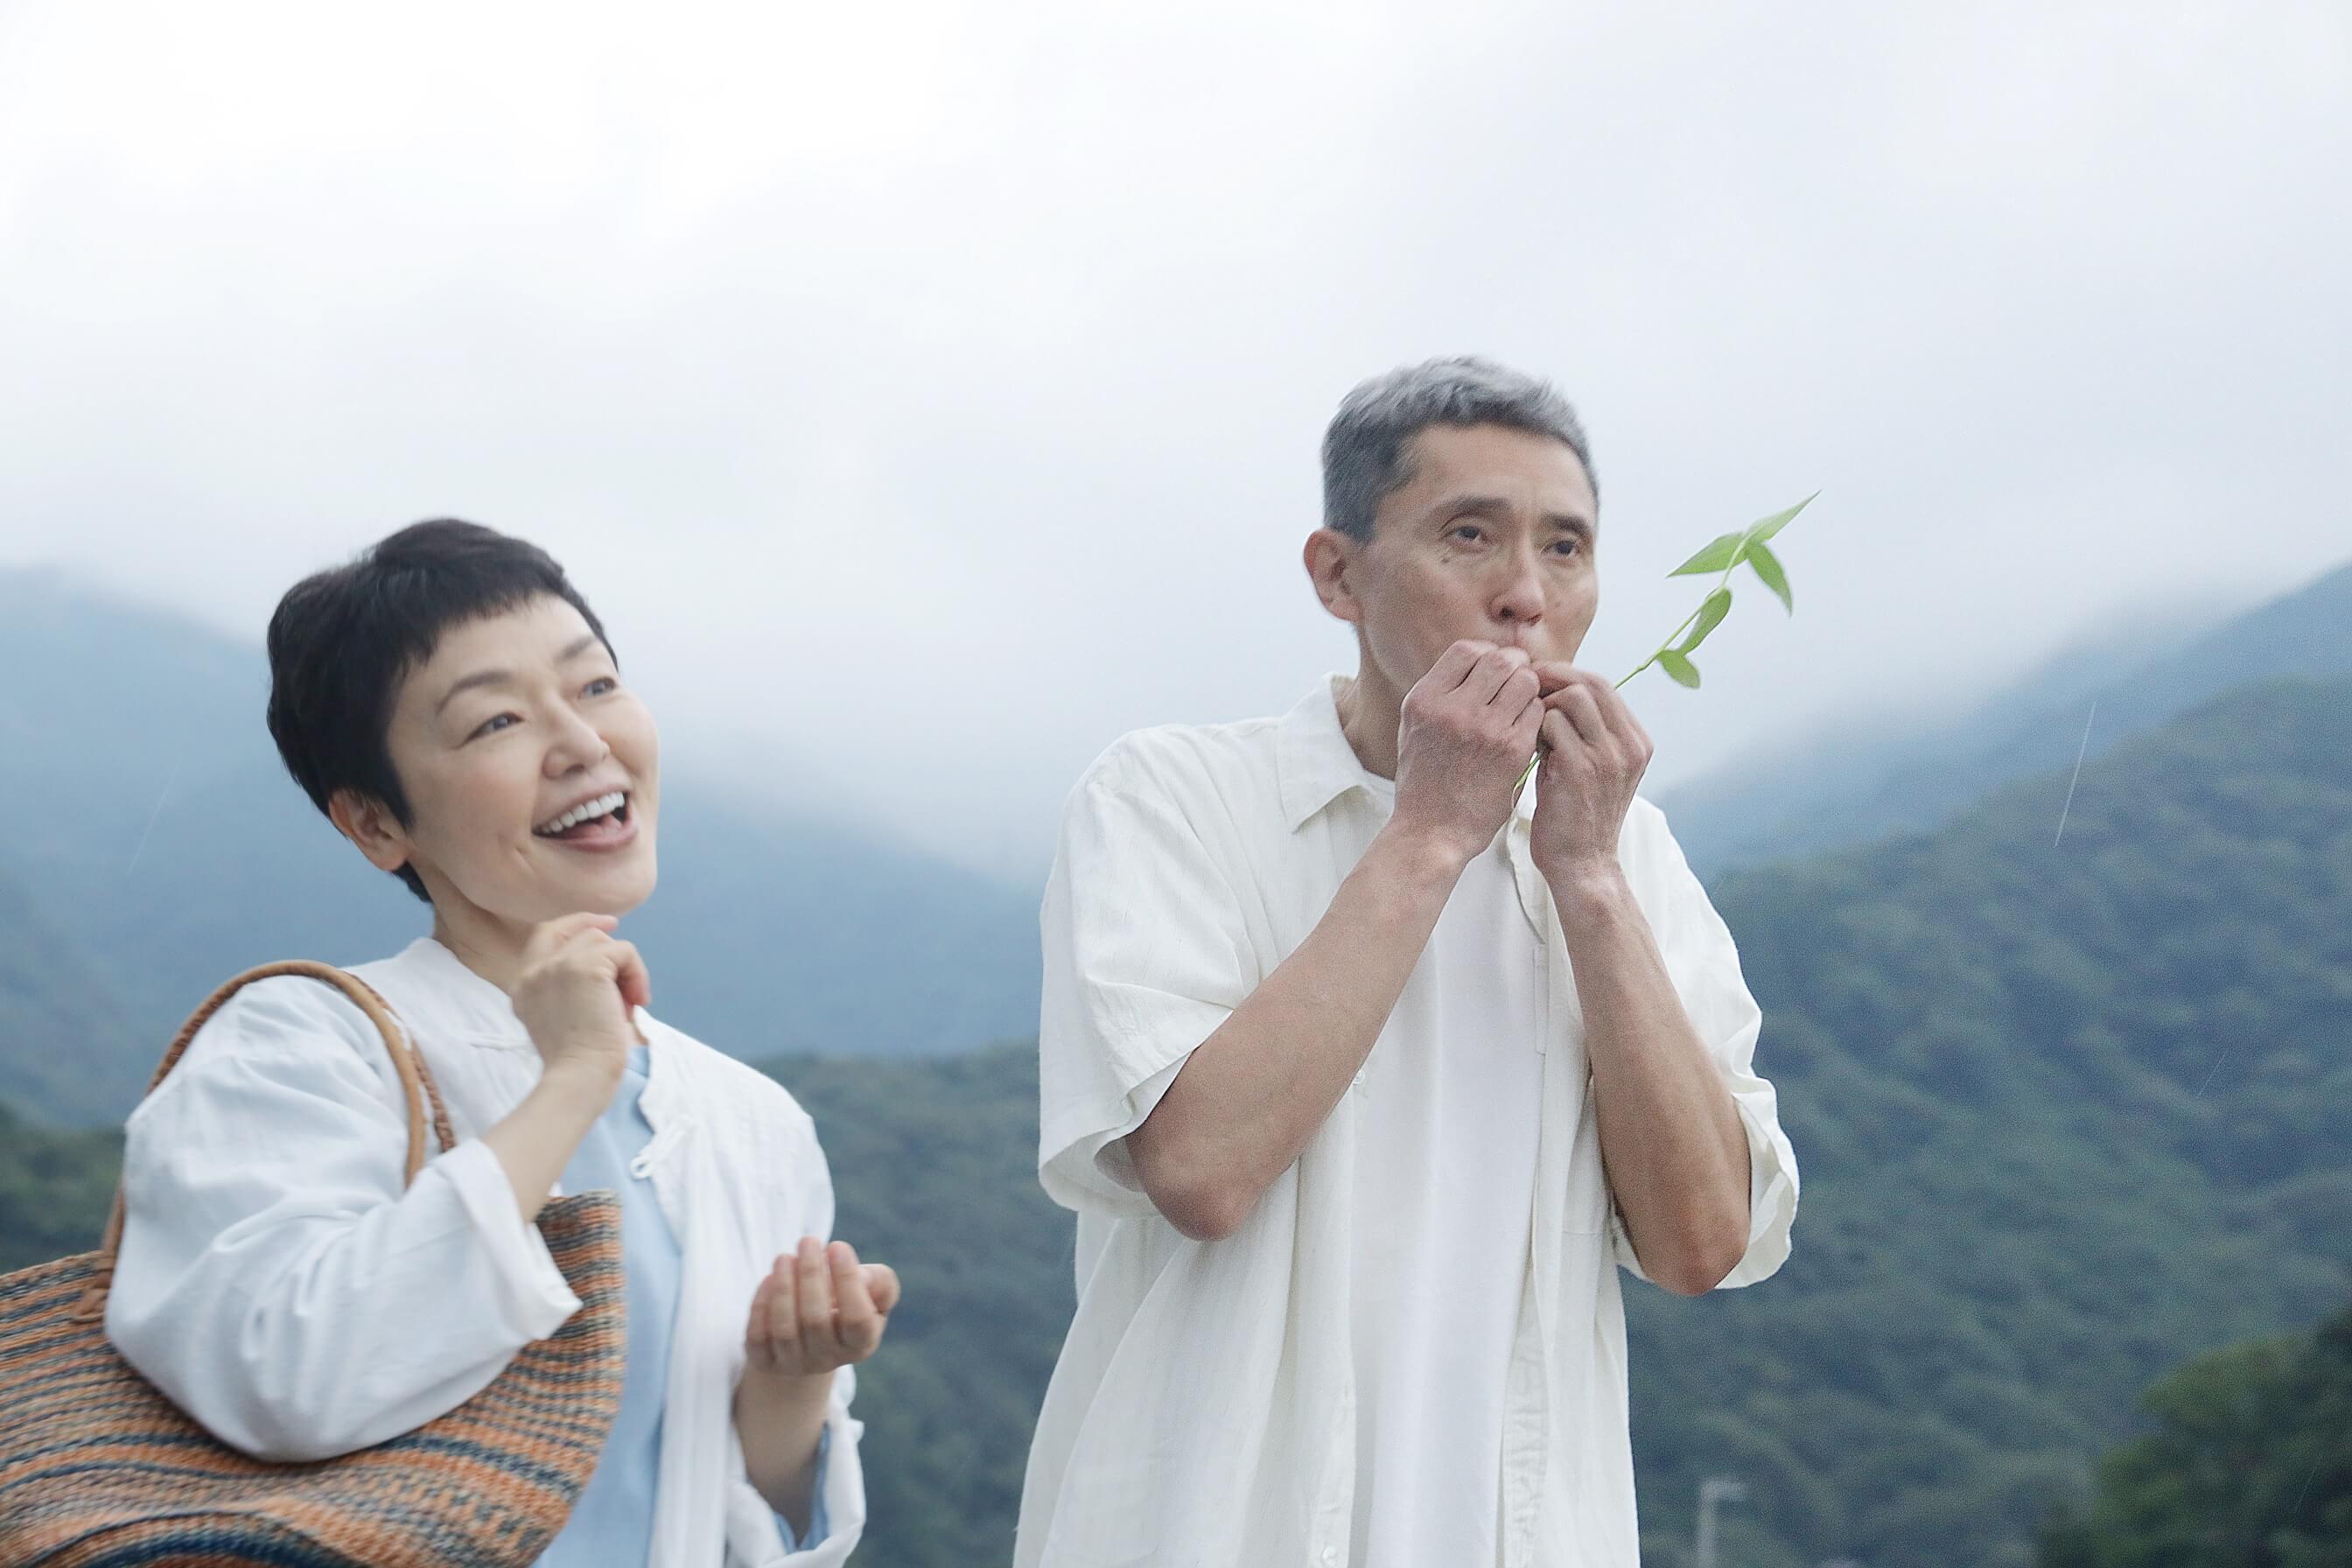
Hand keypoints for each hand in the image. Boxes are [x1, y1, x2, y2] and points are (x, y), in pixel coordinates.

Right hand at [510, 914, 650, 1092]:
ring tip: (630, 1003)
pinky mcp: (585, 966)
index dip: (575, 925)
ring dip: (624, 969)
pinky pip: (624, 951)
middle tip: (629, 958)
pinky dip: (638, 974)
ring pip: (602, 942)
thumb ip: (570, 990)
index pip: (544, 936)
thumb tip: (610, 968)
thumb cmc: (579, 1062)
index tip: (606, 927)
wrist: (580, 1076)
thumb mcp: (564, 1020)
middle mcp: (533, 972)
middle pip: (574, 932)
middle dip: (604, 938)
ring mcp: (556, 965)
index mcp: (523, 988)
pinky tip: (638, 1003)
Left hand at [743, 1238, 899, 1381]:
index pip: (857, 1319)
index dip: (847, 1281)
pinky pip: (758, 1337)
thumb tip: (859, 1276)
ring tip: (784, 1257)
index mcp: (861, 1343)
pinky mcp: (765, 1362)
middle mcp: (828, 1360)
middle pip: (816, 1321)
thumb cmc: (849, 1303)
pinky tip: (769, 1279)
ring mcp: (795, 1365)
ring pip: (785, 1330)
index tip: (837, 1245)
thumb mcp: (875, 1291)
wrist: (815, 1339)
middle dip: (810, 1275)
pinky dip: (761, 1306)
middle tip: (807, 1241)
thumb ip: (880, 1281)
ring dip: (783, 1288)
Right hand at [1391, 640, 1547, 867]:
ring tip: (1521, 707)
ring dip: (1529, 689)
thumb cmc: (1424, 782)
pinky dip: (1536, 716)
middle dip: (1515, 666)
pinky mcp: (1512, 750)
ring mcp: (1484, 729)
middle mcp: (1452, 709)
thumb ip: (1441, 695)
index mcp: (1425, 700)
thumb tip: (1476, 662)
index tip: (1492, 671)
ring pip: (1525, 681)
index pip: (1467, 650)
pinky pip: (1537, 712)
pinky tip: (1526, 730)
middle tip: (1517, 683)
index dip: (1486, 654)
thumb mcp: (1415, 729)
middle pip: (1500, 659)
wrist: (1432, 831)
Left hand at [1526, 663, 1652, 882]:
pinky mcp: (1582, 768)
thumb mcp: (1593, 767)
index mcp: (1637, 742)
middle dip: (1554, 678)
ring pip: (1573, 697)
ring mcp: (1609, 756)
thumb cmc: (1576, 815)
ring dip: (1544, 706)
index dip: (1568, 675)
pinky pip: (1551, 724)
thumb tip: (1553, 691)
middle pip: (1592, 682)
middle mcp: (1630, 745)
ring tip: (1531, 730)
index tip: (1539, 679)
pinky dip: (1534, 729)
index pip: (1604, 685)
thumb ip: (1584, 731)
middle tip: (1526, 687)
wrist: (1580, 865)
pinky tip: (1528, 750)